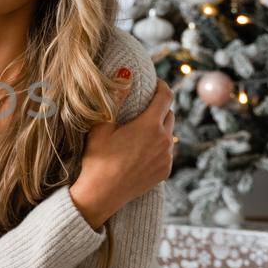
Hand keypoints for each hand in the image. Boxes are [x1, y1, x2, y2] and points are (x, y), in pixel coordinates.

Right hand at [69, 74, 174, 228]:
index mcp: (150, 125)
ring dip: (159, 128)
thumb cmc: (97, 158)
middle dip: (159, 108)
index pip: (166, 96)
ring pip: (169, 133)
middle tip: (142, 109)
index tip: (155, 83)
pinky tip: (141, 151)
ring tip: (140, 132)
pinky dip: (159, 146)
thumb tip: (126, 73)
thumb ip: (117, 97)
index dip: (161, 86)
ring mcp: (167, 157)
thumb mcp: (102, 125)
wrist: (101, 194)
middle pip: (169, 114)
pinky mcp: (166, 171)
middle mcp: (164, 140)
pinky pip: (167, 152)